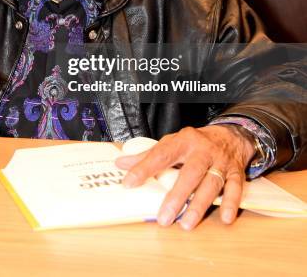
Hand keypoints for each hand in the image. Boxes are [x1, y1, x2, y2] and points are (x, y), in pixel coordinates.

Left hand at [115, 125, 255, 229]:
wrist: (230, 134)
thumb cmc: (196, 142)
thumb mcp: (172, 143)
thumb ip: (148, 155)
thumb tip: (121, 163)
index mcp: (182, 141)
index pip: (161, 155)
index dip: (144, 168)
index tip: (129, 183)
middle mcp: (202, 150)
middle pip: (189, 173)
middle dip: (176, 196)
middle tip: (163, 217)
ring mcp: (220, 161)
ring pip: (211, 183)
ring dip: (199, 205)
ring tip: (187, 224)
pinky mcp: (236, 172)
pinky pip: (235, 188)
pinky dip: (231, 203)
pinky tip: (225, 218)